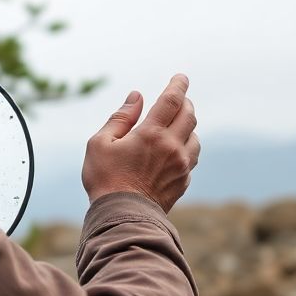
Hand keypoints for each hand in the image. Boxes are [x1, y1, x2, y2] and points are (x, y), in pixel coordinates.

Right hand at [81, 74, 199, 211]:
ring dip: (188, 126)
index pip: (172, 100)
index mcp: (151, 133)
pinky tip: (175, 150)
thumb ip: (120, 117)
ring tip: (176, 125)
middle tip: (178, 98)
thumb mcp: (100, 143)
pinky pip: (191, 159)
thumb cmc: (105, 180)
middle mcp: (172, 147)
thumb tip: (136, 97)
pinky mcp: (183, 182)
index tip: (181, 77)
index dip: (178, 85)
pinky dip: (186, 148)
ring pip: (195, 137)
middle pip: (189, 115)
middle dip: (185, 103)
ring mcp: (181, 166)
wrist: (123, 218)